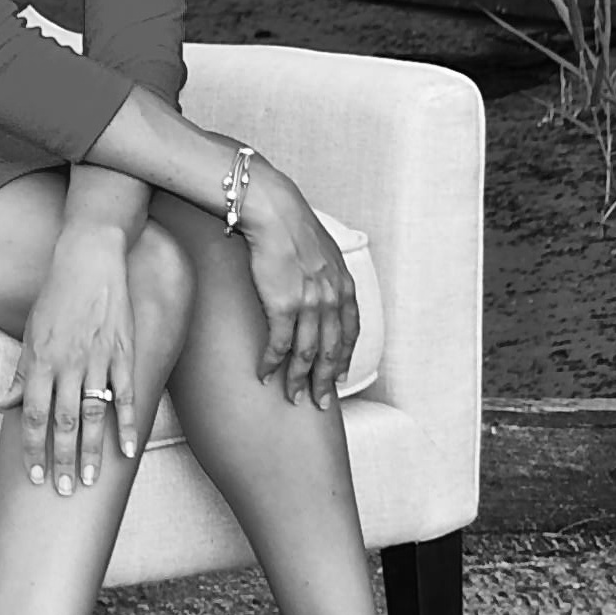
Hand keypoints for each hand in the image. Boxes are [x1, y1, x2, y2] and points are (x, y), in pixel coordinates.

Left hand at [0, 226, 137, 493]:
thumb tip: (1, 405)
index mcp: (40, 360)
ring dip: (93, 450)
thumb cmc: (56, 298)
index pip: (32, 414)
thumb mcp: (30, 333)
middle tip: (66, 491)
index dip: (32, 448)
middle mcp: (67, 363)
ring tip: (92, 480)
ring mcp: (97, 358)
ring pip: (94, 413)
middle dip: (63, 459)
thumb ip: (20, 373)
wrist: (89, 261)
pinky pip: (126, 394)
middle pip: (63, 421)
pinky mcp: (122, 352)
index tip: (35, 476)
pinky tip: (128, 450)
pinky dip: (128, 423)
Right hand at [239, 170, 359, 409]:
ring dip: (299, 381)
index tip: (337, 376)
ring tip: (293, 397)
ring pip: (307, 355)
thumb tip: (320, 283)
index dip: (344, 358)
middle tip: (320, 402)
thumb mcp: (324, 250)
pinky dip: (272, 364)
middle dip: (325, 381)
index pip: (350, 333)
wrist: (275, 212)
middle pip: (332, 351)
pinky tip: (265, 375)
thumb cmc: (293, 226)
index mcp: (344, 286)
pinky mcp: (283, 305)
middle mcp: (332, 299)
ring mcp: (309, 304)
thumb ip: (326, 273)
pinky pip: (279, 345)